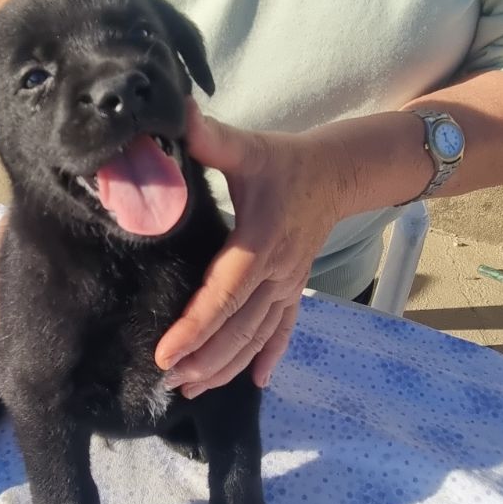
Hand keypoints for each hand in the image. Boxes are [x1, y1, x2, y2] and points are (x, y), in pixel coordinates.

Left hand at [155, 100, 346, 395]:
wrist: (336, 173)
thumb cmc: (284, 162)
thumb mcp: (248, 147)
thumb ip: (212, 139)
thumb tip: (178, 114)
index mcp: (258, 243)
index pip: (223, 295)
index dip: (195, 328)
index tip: (165, 355)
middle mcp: (276, 273)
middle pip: (238, 328)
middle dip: (203, 360)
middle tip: (166, 383)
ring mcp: (288, 286)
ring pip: (256, 337)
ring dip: (225, 367)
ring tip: (190, 389)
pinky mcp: (293, 289)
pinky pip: (283, 331)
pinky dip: (268, 358)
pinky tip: (254, 384)